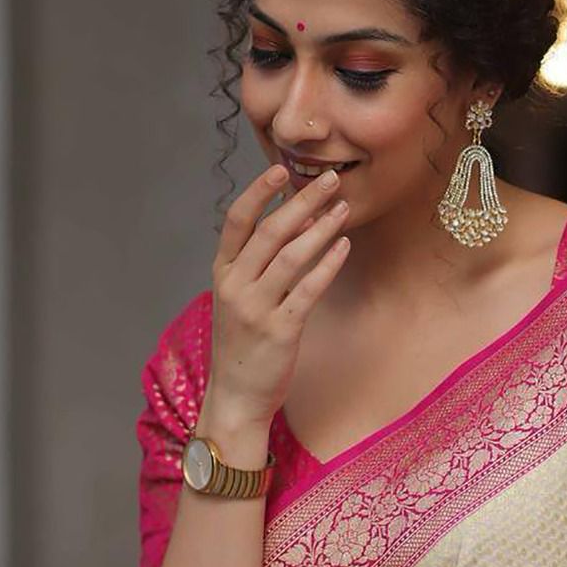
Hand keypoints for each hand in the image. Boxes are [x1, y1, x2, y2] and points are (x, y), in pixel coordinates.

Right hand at [208, 164, 350, 423]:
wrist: (236, 397)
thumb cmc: (242, 345)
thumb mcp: (238, 299)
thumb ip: (257, 264)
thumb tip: (294, 222)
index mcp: (222, 273)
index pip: (237, 220)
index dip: (260, 192)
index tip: (282, 169)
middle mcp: (236, 286)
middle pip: (271, 231)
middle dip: (303, 201)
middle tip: (331, 180)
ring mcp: (257, 308)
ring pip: (292, 256)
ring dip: (321, 228)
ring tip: (343, 208)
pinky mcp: (281, 330)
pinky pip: (308, 289)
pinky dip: (328, 264)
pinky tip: (344, 246)